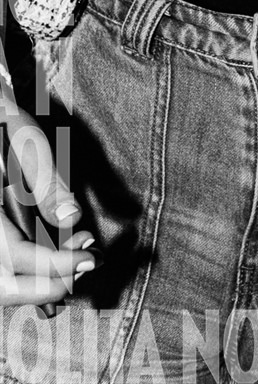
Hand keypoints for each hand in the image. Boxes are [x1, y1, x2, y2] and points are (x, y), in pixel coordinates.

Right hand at [0, 105, 95, 309]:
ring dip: (41, 283)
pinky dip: (31, 276)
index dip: (57, 264)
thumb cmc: (5, 127)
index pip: (16, 258)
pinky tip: (57, 257)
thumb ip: (47, 184)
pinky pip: (6, 274)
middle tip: (87, 261)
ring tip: (77, 256)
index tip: (91, 257)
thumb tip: (71, 216)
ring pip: (4, 288)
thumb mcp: (27, 144)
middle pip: (5, 288)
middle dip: (50, 283)